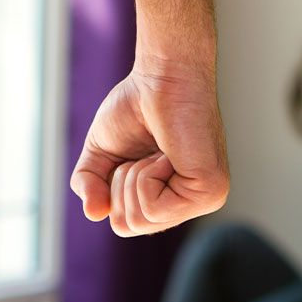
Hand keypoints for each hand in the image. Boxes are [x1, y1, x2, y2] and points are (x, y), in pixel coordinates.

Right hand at [70, 58, 228, 236]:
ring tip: (157, 151)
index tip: (132, 155)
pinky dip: (147, 176)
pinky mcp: (211, 192)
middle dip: (120, 185)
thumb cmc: (137, 105)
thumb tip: (94, 214)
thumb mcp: (100, 151)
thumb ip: (90, 185)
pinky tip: (168, 154)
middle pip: (129, 226)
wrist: (161, 75)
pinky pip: (154, 208)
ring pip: (141, 220)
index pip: (125, 224)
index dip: (113, 188)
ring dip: (134, 178)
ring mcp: (205, 200)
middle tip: (144, 152)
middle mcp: (190, 202)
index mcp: (170, 197)